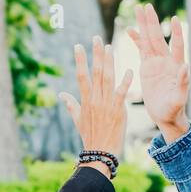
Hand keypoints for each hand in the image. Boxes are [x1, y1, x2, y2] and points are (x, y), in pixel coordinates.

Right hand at [59, 36, 132, 175]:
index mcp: (85, 100)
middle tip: (97, 38)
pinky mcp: (118, 111)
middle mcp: (95, 100)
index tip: (79, 45)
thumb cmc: (90, 137)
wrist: (100, 153)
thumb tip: (61, 94)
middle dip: (96, 54)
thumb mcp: (78, 120)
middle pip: (95, 72)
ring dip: (110, 62)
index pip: (81, 75)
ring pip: (108, 79)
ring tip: (110, 47)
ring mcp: (107, 105)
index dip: (80, 60)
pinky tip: (129, 70)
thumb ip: (71, 105)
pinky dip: (125, 82)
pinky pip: (122, 94)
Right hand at [127, 3, 189, 141]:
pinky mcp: (148, 67)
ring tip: (139, 9)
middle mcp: (167, 61)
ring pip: (149, 40)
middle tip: (147, 6)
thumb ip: (183, 83)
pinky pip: (141, 50)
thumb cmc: (174, 109)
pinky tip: (130, 30)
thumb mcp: (179, 99)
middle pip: (159, 38)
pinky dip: (136, 40)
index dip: (176, 33)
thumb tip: (186, 67)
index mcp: (176, 66)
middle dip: (153, 22)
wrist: (165, 115)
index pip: (177, 46)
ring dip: (144, 25)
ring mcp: (157, 62)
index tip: (174, 19)